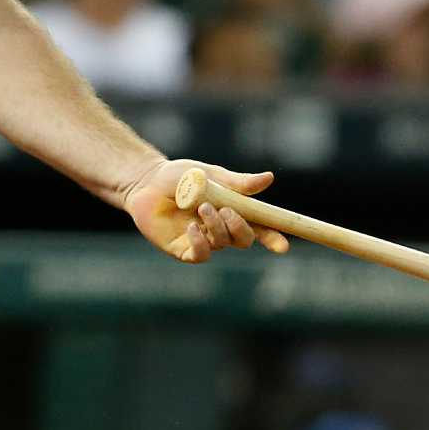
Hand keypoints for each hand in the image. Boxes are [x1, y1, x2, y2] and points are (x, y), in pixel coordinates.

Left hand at [120, 158, 290, 263]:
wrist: (146, 182)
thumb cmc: (180, 176)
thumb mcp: (211, 175)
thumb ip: (238, 182)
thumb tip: (269, 178)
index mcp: (233, 210)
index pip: (259, 228)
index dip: (273, 238)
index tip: (283, 246)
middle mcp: (221, 229)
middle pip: (244, 239)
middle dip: (241, 228)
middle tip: (228, 211)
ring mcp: (203, 241)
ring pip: (223, 243)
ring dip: (217, 227)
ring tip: (202, 208)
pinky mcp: (184, 250)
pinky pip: (201, 254)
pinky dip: (201, 243)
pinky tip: (192, 228)